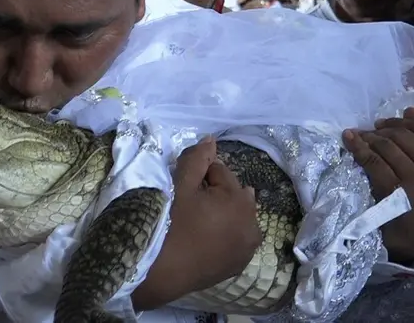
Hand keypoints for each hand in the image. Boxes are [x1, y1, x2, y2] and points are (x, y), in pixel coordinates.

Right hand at [131, 137, 260, 309]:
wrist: (160, 273)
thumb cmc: (169, 224)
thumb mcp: (180, 185)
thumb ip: (197, 159)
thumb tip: (211, 140)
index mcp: (240, 200)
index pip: (219, 171)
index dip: (198, 176)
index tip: (182, 188)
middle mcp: (253, 223)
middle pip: (232, 193)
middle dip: (214, 193)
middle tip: (188, 206)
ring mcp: (248, 247)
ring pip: (236, 216)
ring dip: (222, 213)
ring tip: (197, 222)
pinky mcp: (239, 264)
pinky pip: (235, 237)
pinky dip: (225, 233)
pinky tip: (205, 238)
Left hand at [343, 107, 413, 262]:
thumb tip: (410, 111)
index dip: (400, 121)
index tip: (384, 123)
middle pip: (402, 135)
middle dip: (381, 130)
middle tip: (369, 131)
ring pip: (385, 145)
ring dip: (368, 137)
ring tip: (358, 137)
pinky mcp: (394, 190)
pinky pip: (371, 160)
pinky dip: (357, 148)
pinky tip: (349, 141)